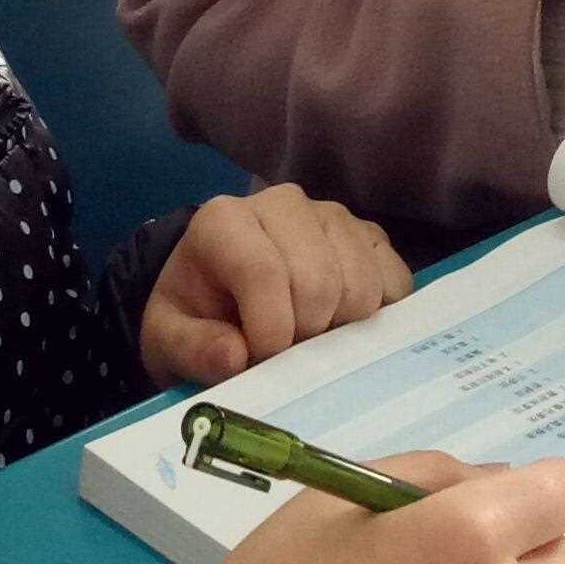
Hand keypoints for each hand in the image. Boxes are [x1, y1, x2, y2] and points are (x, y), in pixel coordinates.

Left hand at [138, 185, 409, 385]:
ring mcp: (333, 216)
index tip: (259, 359)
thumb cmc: (194, 312)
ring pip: (361, 285)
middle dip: (304, 335)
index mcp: (224, 221)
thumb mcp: (169, 338)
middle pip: (319, 282)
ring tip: (309, 337)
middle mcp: (283, 204)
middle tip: (284, 351)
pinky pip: (395, 282)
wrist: (217, 292)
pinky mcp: (370, 236)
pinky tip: (344, 324)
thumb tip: (236, 358)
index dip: (270, 330)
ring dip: (340, 329)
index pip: (264, 271)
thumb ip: (194, 349)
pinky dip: (377, 316)